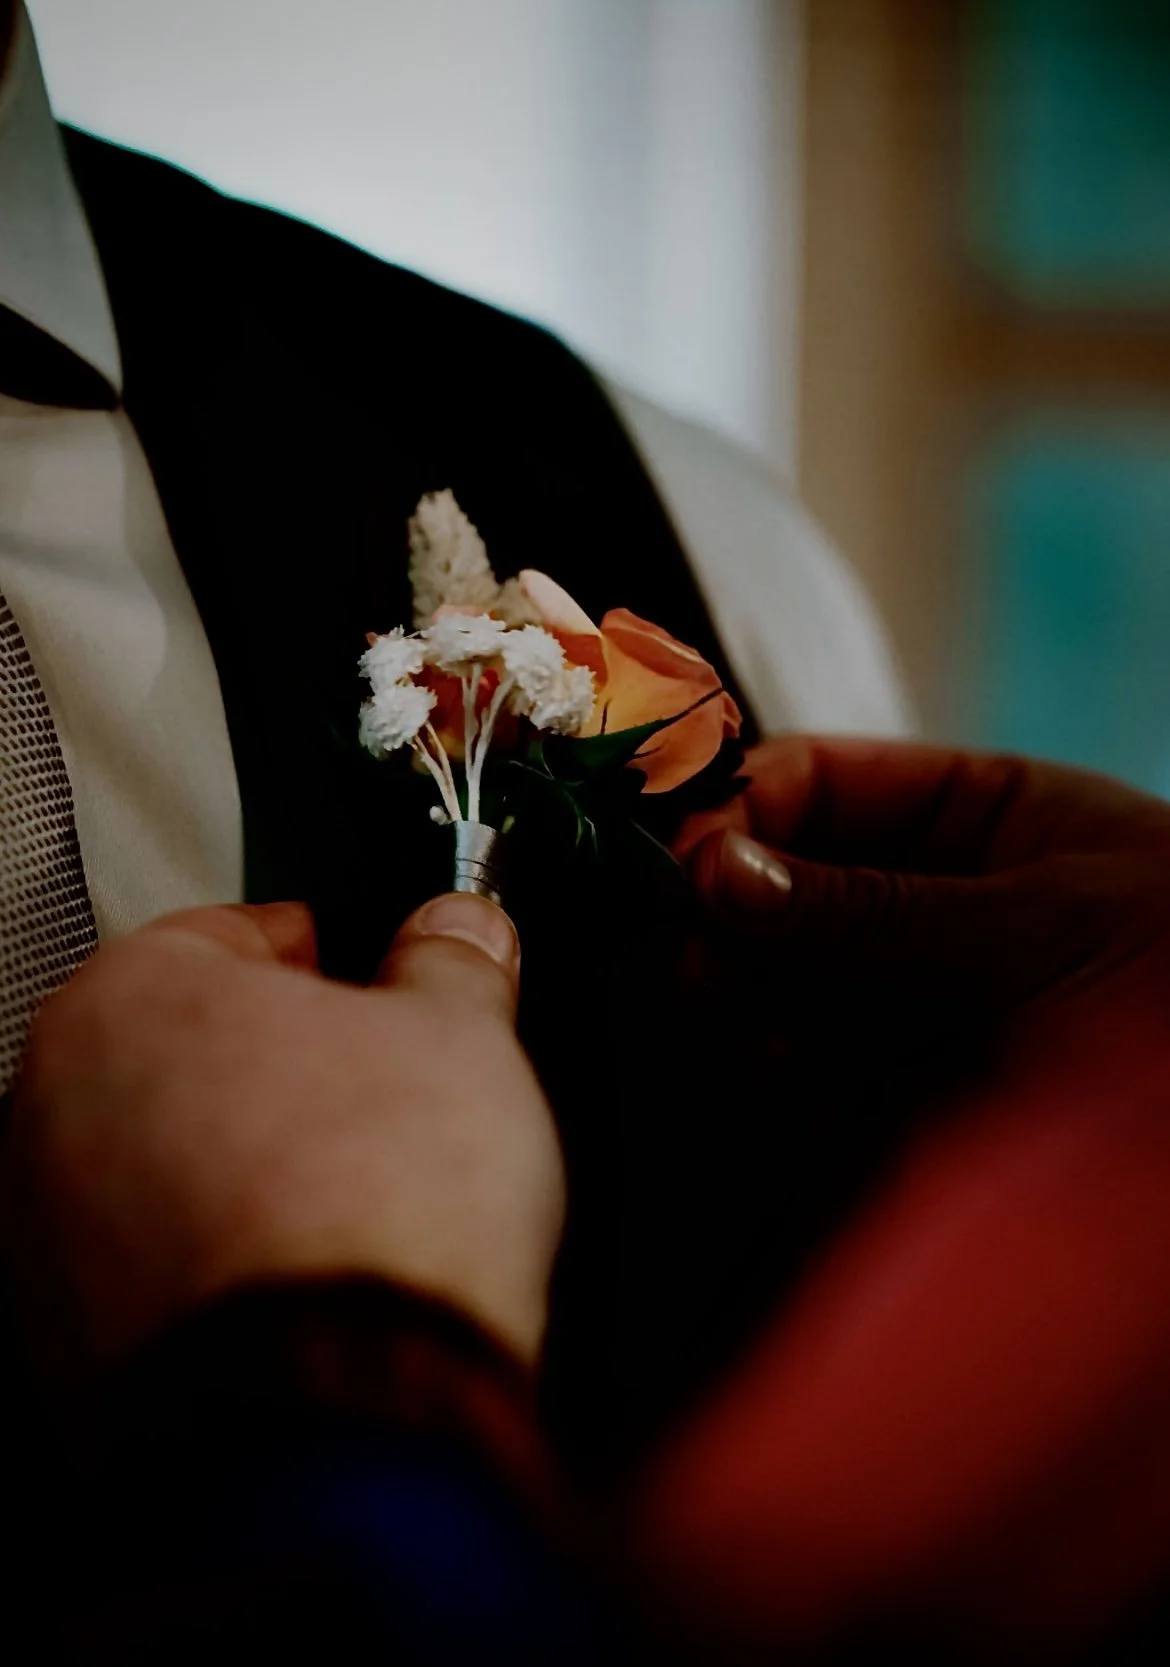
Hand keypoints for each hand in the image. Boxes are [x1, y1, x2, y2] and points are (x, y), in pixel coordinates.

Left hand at [5, 895, 564, 1370]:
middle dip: (282, 1063)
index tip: (368, 972)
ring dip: (249, 1164)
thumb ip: (454, 959)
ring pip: (168, 1162)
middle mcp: (56, 1108)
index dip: (323, 951)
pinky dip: (226, 1262)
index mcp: (132, 997)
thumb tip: (461, 932)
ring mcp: (47, 1238)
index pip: (234, 932)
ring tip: (354, 1196)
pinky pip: (160, 1269)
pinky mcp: (67, 1348)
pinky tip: (309, 1281)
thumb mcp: (463, 1035)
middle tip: (376, 1090)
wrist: (335, 1427)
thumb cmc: (372, 1217)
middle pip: (190, 1050)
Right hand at [637, 739, 1169, 1653]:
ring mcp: (906, 995)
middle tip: (695, 948)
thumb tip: (720, 869)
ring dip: (735, 983)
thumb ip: (877, 908)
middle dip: (727, 903)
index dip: (742, 806)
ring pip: (775, 970)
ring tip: (722, 1004)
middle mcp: (926, 899)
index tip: (686, 858)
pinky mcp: (890, 1091)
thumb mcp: (1043, 928)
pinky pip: (796, 1059)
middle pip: (781, 876)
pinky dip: (765, 1058)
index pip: (822, 781)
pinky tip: (764, 1064)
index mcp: (980, 817)